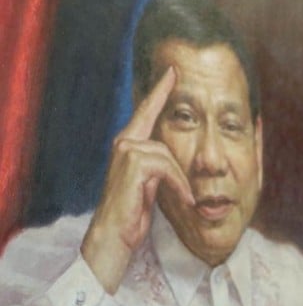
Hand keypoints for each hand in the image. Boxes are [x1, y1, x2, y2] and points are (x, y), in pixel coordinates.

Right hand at [81, 68, 194, 292]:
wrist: (116, 233)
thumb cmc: (134, 211)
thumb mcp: (152, 183)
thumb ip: (160, 164)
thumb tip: (176, 156)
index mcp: (129, 144)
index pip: (146, 111)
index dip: (160, 91)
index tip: (173, 71)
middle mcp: (124, 142)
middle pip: (166, 140)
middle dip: (176, 154)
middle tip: (182, 156)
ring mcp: (126, 151)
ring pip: (169, 156)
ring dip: (180, 181)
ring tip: (183, 199)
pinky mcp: (133, 163)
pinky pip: (168, 167)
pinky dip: (179, 185)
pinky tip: (184, 200)